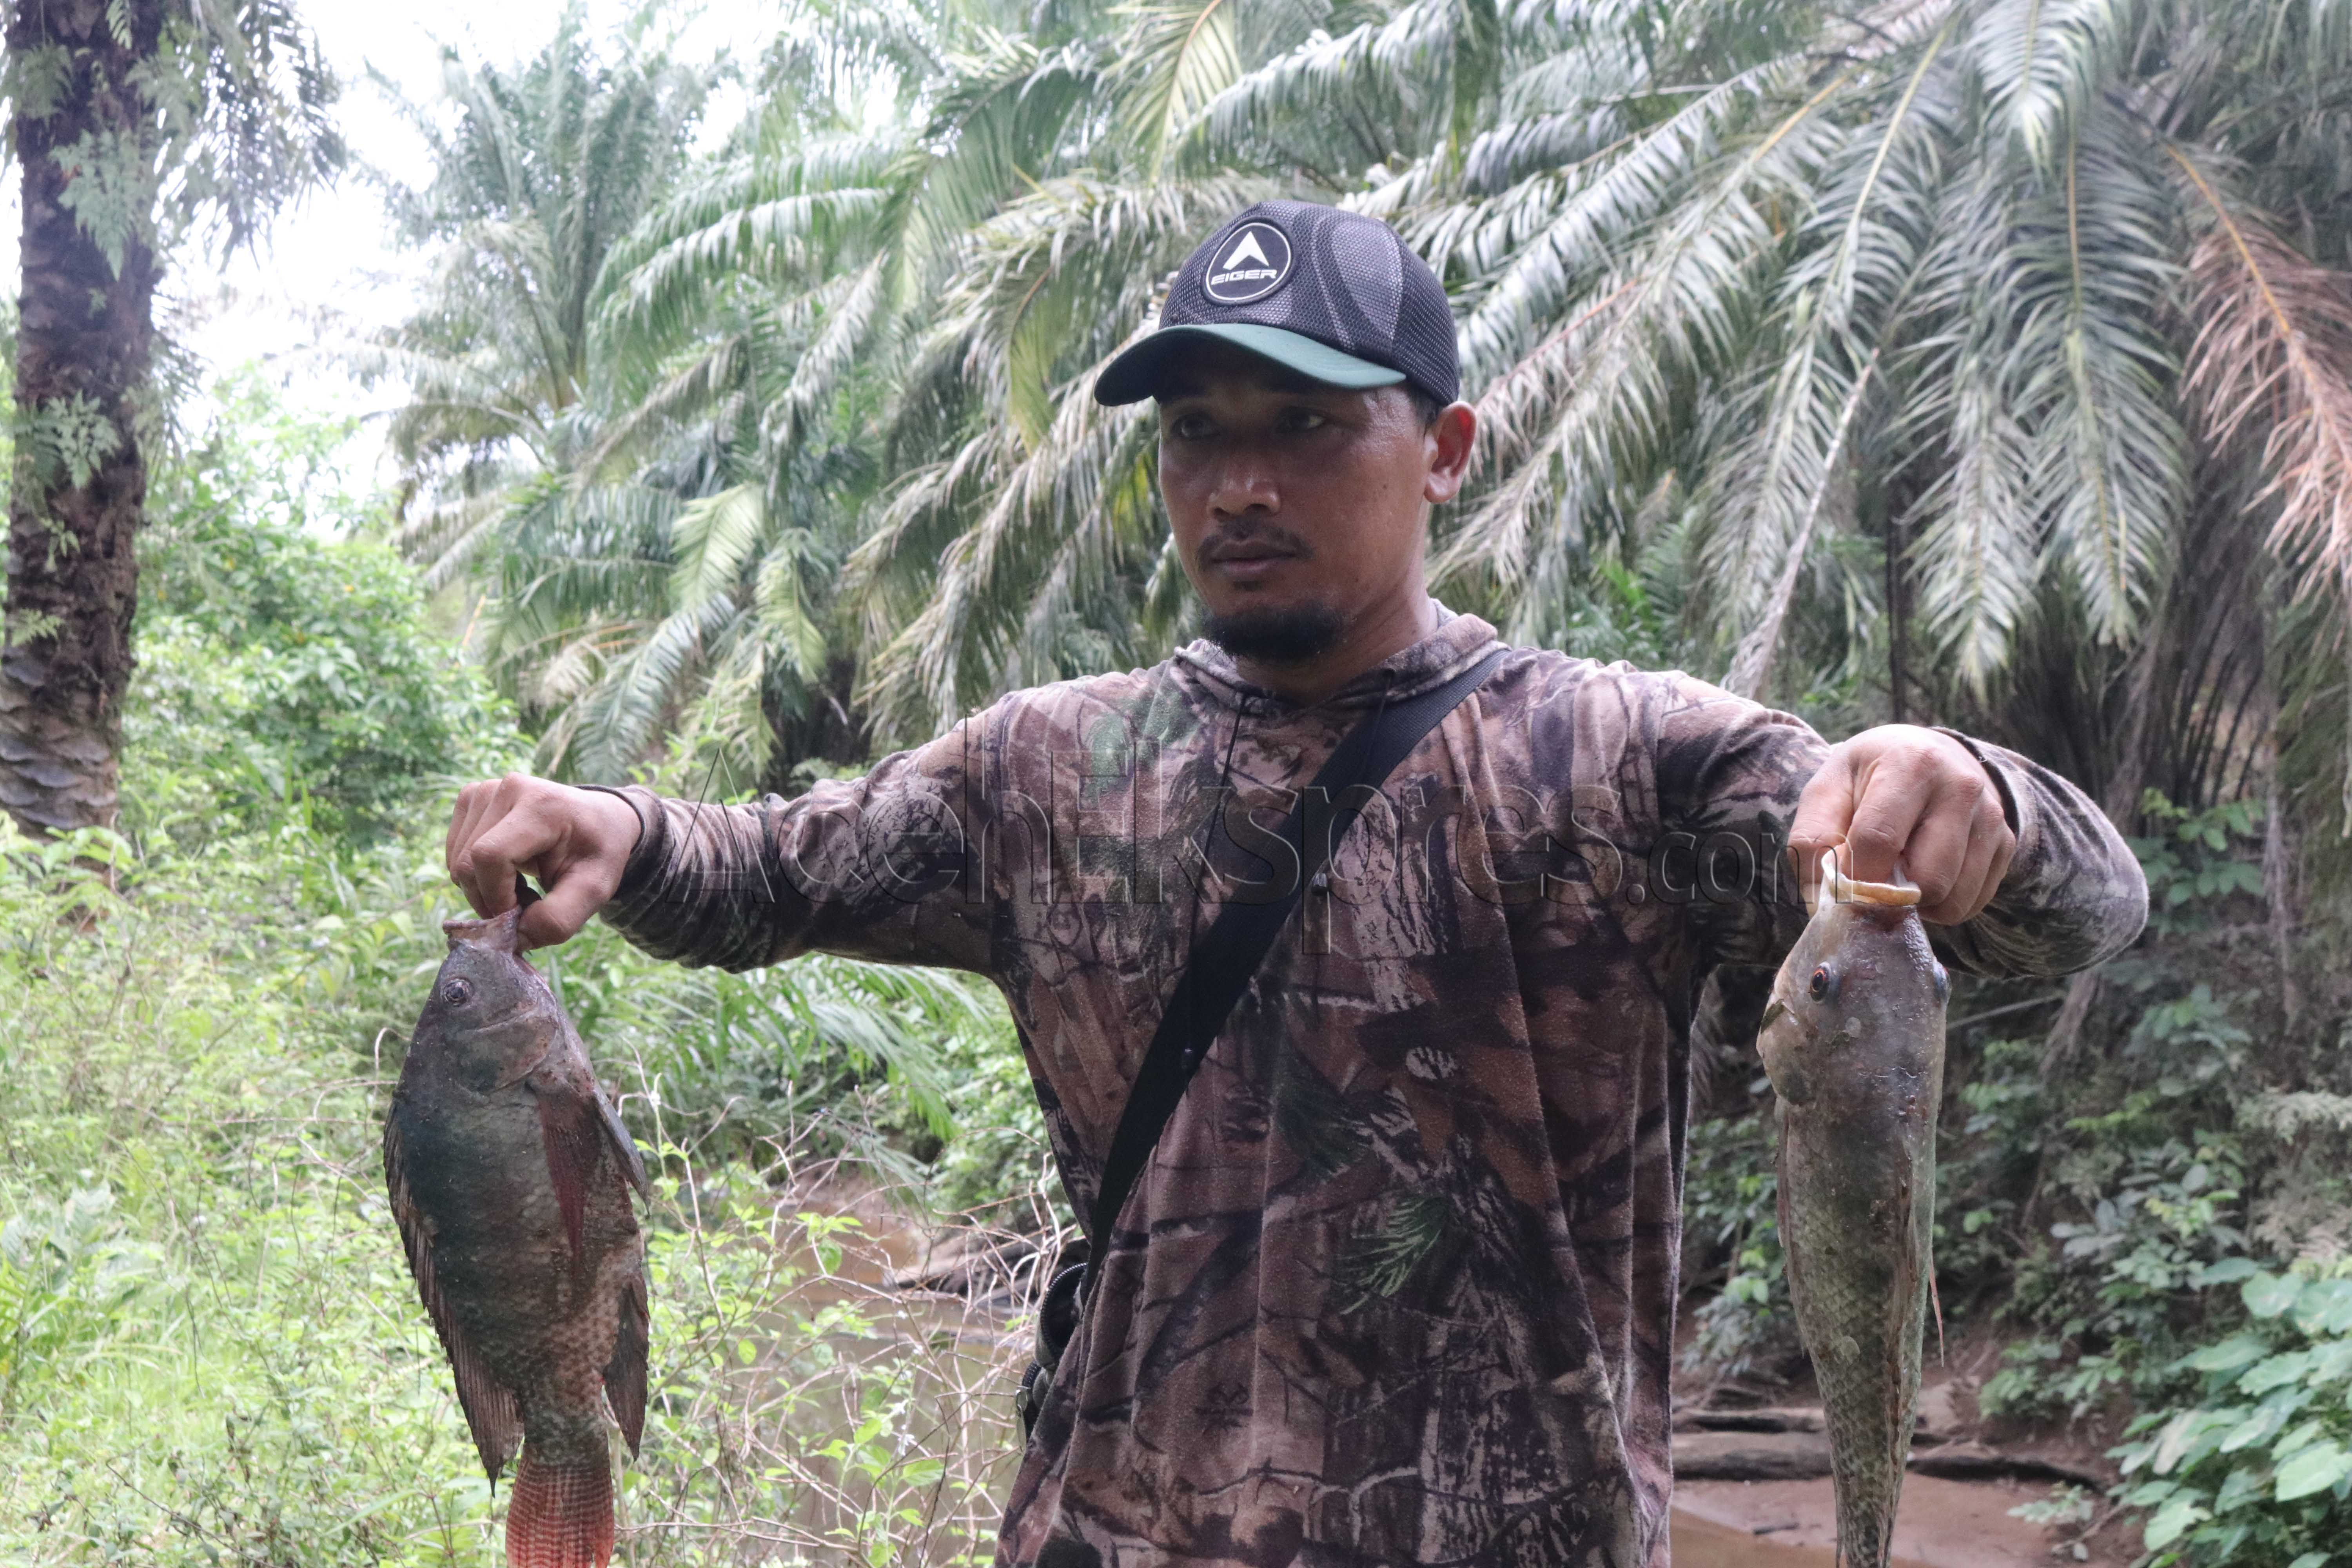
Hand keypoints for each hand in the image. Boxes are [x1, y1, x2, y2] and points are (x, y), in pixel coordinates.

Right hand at [446, 773, 643, 948]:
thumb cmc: (597, 853)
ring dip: (484, 888)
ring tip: (521, 884)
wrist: (599, 821)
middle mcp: (507, 788)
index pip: (491, 857)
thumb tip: (515, 937)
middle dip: (491, 898)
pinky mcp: (471, 798)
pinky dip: (476, 874)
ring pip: (457, 861)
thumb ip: (557, 920)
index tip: (524, 911)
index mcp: (542, 805)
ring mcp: (485, 789)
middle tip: (528, 901)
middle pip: (468, 863)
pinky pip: (454, 853)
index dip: (498, 896)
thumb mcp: (594, 891)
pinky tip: (507, 869)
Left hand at [1788, 725, 2015, 924]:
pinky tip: (1924, 873)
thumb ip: (1812, 840)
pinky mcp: (2006, 842)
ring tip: (1899, 872)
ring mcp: (1991, 816)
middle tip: (1873, 879)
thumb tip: (1822, 901)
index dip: (1855, 877)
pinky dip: (1941, 904)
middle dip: (1892, 895)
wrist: (1924, 754)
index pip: (1879, 840)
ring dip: (1917, 904)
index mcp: (1911, 764)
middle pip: (1928, 879)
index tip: (1842, 888)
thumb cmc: (1867, 777)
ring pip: (1953, 899)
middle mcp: (1961, 787)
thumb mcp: (1828, 791)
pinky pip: (1971, 903)